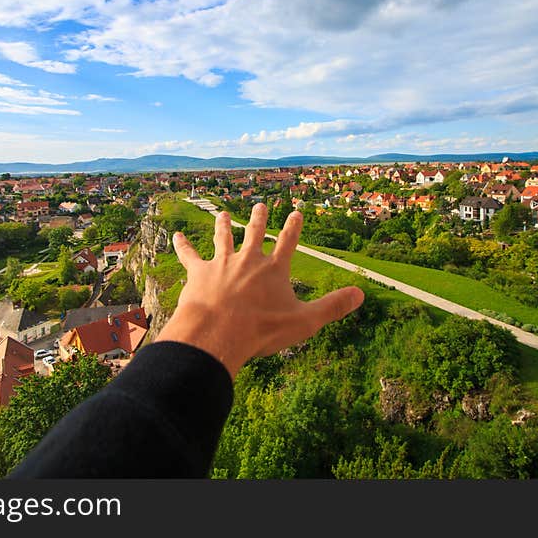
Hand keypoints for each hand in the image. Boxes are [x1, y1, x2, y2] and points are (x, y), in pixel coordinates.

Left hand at [155, 203, 364, 377]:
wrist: (218, 333)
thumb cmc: (261, 330)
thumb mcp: (304, 321)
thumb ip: (333, 306)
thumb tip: (361, 294)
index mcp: (274, 269)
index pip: (288, 242)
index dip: (294, 227)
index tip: (296, 212)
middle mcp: (248, 260)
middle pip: (255, 233)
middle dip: (259, 219)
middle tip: (260, 205)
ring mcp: (222, 263)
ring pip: (223, 238)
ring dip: (224, 226)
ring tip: (223, 214)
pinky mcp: (199, 272)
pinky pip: (190, 255)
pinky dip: (183, 245)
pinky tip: (176, 236)